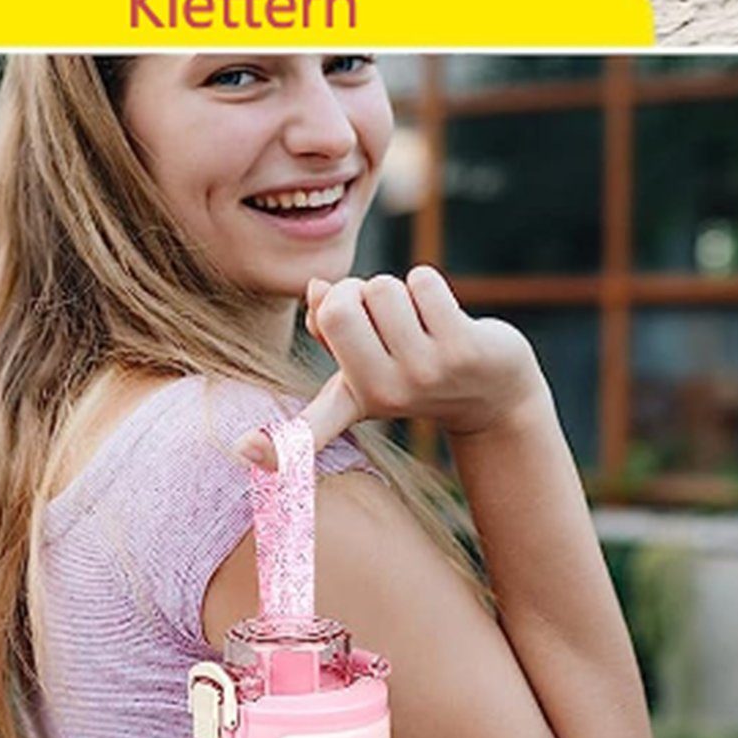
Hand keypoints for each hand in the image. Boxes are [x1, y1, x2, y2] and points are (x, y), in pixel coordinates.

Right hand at [238, 267, 547, 460]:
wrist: (495, 391)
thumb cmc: (416, 363)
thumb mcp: (367, 354)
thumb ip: (329, 322)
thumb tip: (314, 288)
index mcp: (354, 399)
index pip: (309, 428)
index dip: (276, 445)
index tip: (243, 454)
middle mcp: (385, 394)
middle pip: (338, 306)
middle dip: (354, 290)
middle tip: (378, 312)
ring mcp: (426, 374)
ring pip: (383, 288)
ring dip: (397, 289)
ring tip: (416, 318)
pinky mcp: (464, 350)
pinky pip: (422, 283)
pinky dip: (428, 284)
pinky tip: (443, 313)